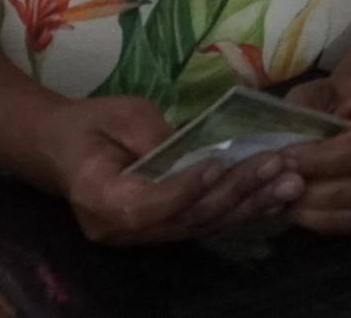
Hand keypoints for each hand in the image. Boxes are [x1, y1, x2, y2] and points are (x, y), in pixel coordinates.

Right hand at [34, 95, 300, 246]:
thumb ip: (154, 135)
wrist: (61, 149)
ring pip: (200, 225)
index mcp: (97, 197)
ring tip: (288, 182)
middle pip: (184, 218)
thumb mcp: (119, 115)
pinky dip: (240, 209)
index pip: (144, 206)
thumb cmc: (89, 125)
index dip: (182, 190)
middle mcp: (119, 228)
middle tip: (278, 167)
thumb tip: (198, 151)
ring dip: (248, 204)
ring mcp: (141, 236)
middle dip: (235, 192)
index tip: (217, 165)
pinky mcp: (161, 230)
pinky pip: (202, 223)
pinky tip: (274, 195)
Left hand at [278, 73, 350, 235]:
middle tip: (279, 188)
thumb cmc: (337, 98)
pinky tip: (304, 213)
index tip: (284, 162)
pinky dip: (328, 223)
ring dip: (318, 212)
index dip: (319, 161)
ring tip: (287, 203)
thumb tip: (278, 153)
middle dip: (314, 192)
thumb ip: (300, 113)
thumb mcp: (315, 92)